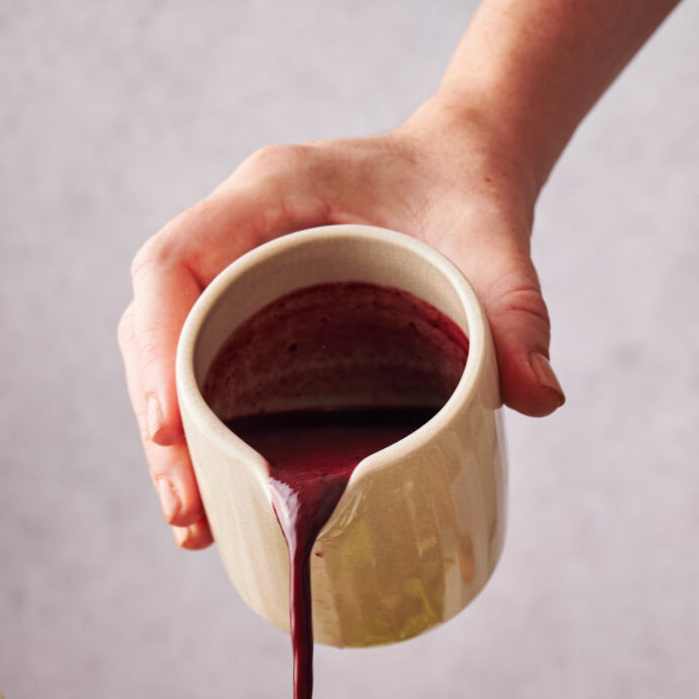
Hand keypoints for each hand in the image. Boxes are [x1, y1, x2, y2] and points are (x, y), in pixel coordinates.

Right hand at [118, 100, 561, 548]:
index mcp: (271, 194)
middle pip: (156, 323)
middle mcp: (235, 230)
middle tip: (186, 512)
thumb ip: (518, 315)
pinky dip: (202, 436)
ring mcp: (235, 272)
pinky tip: (216, 504)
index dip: (159, 347)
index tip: (172, 429)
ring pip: (169, 355)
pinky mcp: (251, 312)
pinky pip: (202, 369)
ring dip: (172, 442)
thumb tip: (542, 399)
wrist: (465, 171)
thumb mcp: (497, 248)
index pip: (175, 263)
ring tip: (192, 526)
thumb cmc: (468, 197)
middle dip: (161, 421)